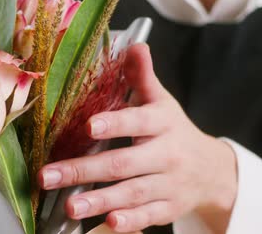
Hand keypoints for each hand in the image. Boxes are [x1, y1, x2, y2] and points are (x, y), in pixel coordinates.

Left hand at [39, 44, 237, 232]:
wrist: (213, 170)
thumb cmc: (176, 131)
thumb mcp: (163, 102)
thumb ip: (143, 77)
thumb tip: (135, 45)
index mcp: (162, 123)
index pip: (138, 121)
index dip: (115, 124)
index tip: (89, 126)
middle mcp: (166, 154)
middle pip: (124, 163)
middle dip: (85, 170)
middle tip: (49, 176)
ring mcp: (168, 184)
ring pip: (133, 194)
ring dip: (100, 201)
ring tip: (70, 206)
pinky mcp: (168, 208)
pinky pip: (148, 217)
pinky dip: (128, 222)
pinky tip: (106, 224)